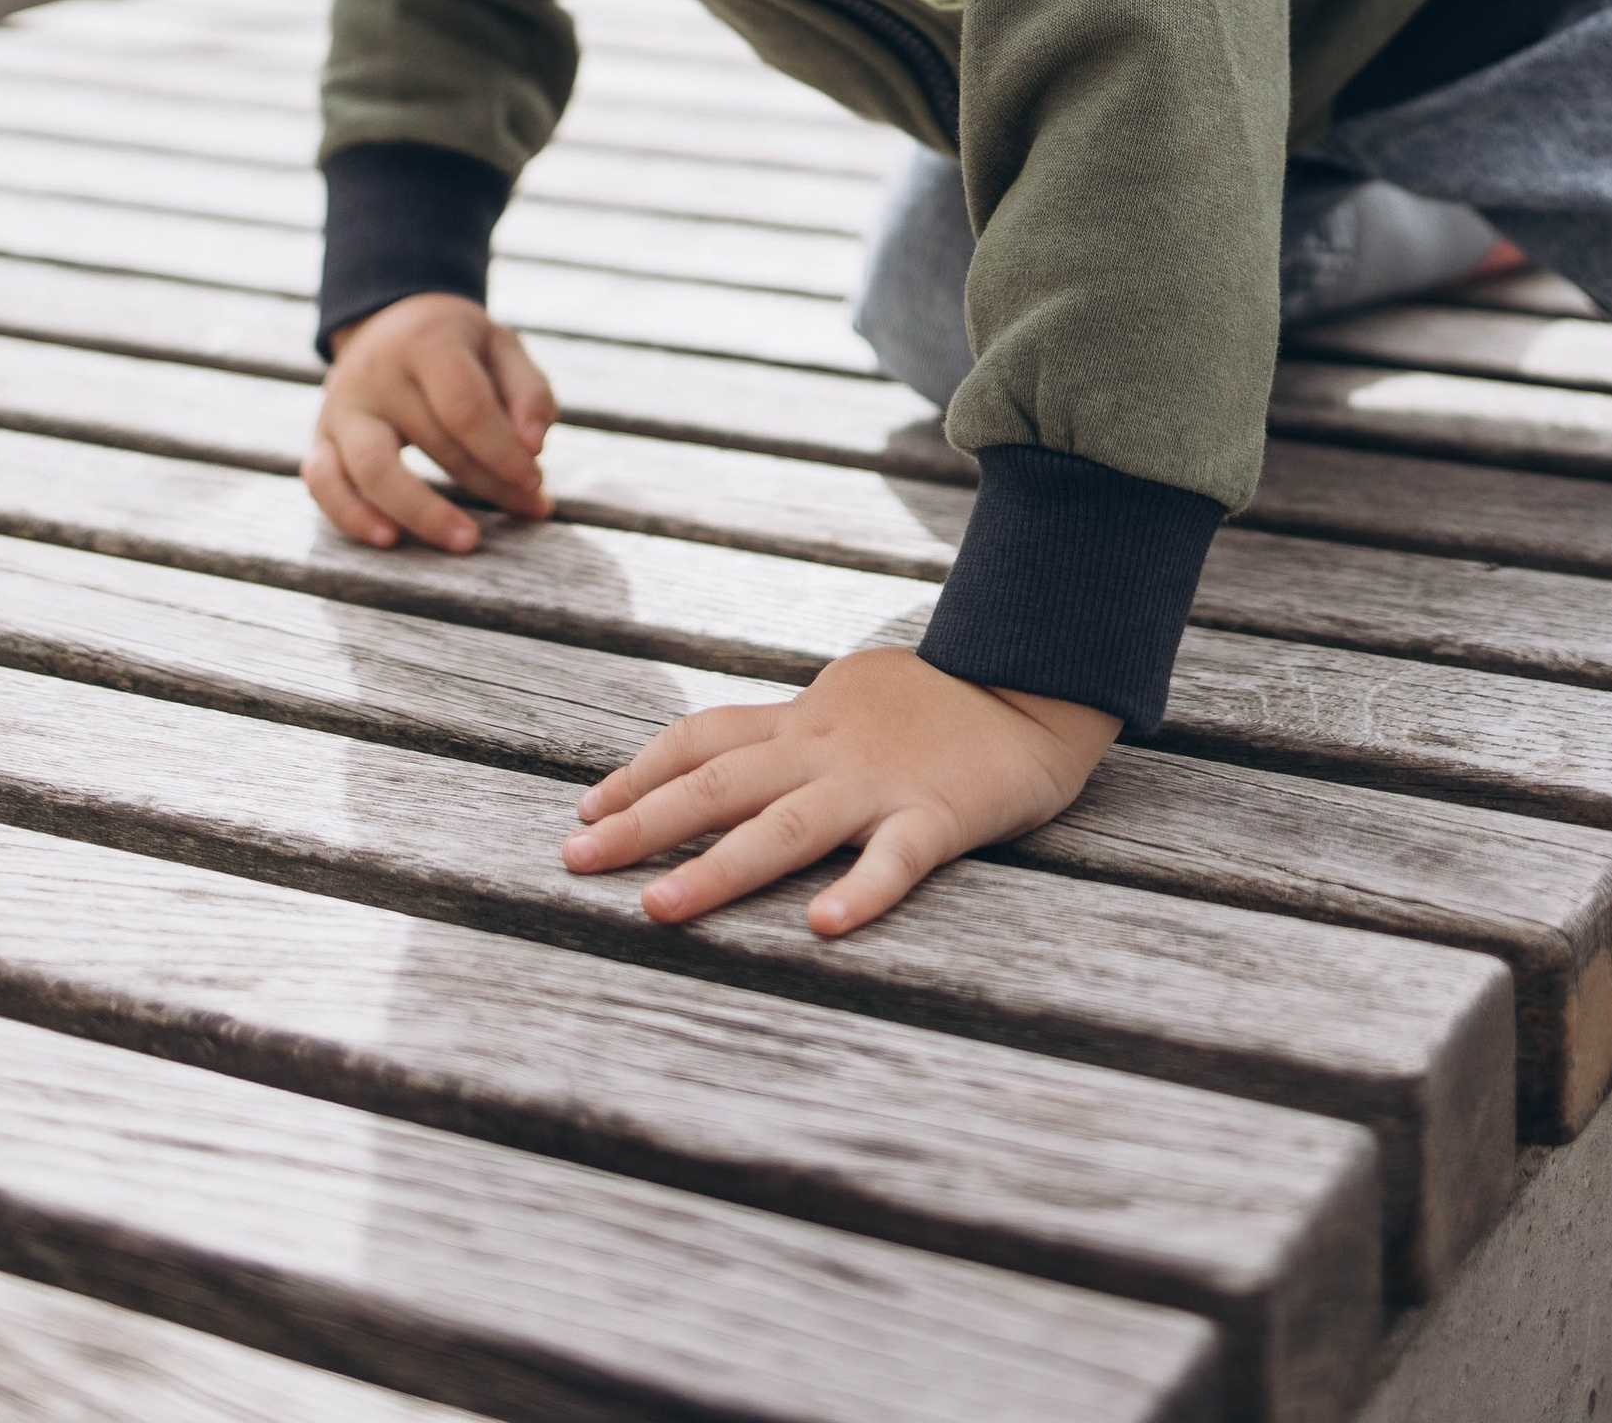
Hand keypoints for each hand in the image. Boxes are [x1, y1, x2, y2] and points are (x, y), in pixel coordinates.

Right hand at [305, 291, 555, 553]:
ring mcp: (341, 408)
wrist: (388, 323)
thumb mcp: (501, 346)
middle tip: (528, 509)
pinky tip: (389, 540)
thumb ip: (528, 392)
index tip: (535, 481)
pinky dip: (350, 516)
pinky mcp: (321, 438)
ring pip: (371, 469)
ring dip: (421, 512)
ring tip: (464, 541)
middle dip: (487, 484)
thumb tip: (534, 446)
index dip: (503, 451)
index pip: (464, 406)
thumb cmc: (457, 346)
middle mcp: (375, 374)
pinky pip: (323, 483)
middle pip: (431, 441)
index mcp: (426, 342)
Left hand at [565, 643, 1118, 936]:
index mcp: (806, 719)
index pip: (703, 738)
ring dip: (716, 868)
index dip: (639, 770)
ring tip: (657, 907)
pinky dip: (860, 892)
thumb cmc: (936, 701)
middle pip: (719, 783)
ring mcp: (880, 781)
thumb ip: (792, 731)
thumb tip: (722, 757)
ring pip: (786, 827)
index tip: (584, 807)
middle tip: (577, 861)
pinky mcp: (938, 814)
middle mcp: (828, 747)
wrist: (1035, 682)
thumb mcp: (850, 697)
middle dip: (641, 822)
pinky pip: (895, 858)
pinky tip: (823, 928)